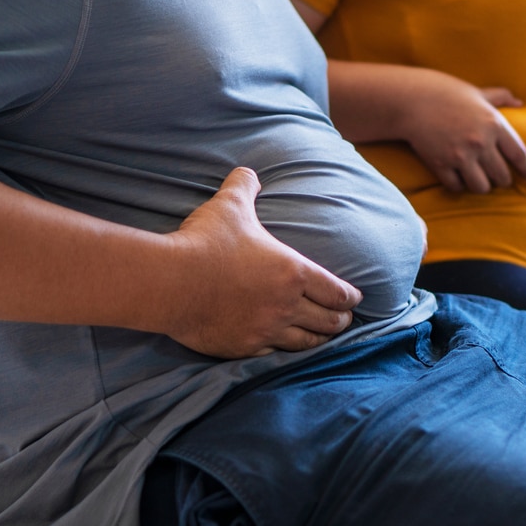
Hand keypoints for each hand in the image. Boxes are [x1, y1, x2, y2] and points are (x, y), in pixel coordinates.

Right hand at [164, 167, 362, 357]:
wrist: (170, 282)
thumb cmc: (204, 241)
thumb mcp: (229, 205)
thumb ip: (244, 186)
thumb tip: (248, 173)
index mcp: (293, 272)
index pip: (336, 291)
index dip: (350, 297)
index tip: (356, 299)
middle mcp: (286, 305)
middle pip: (328, 321)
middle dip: (340, 320)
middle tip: (343, 319)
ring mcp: (266, 329)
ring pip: (305, 342)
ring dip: (318, 338)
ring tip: (322, 336)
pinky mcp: (244, 347)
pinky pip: (274, 352)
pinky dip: (284, 348)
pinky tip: (284, 345)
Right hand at [401, 73, 525, 192]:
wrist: (411, 99)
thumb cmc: (446, 93)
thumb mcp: (477, 93)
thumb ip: (500, 97)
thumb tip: (520, 101)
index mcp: (494, 124)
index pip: (519, 155)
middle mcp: (480, 142)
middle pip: (501, 176)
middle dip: (501, 180)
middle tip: (498, 178)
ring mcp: (460, 155)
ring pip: (481, 187)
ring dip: (481, 186)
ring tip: (477, 180)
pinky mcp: (441, 165)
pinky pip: (456, 187)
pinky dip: (458, 186)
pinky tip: (457, 179)